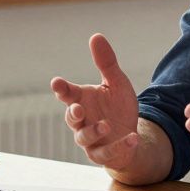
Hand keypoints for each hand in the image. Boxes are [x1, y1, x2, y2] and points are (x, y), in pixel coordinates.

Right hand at [51, 34, 140, 170]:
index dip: (61, 89)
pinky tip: (132, 138)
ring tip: (106, 124)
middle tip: (78, 108)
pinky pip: (107, 153)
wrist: (130, 135)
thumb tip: (96, 36)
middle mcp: (82, 120)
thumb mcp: (117, 83)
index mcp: (82, 100)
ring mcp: (90, 140)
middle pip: (71, 117)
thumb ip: (106, 63)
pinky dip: (120, 145)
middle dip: (73, 113)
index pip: (68, 93)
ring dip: (94, 131)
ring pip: (84, 137)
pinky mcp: (102, 154)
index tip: (57, 83)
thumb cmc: (118, 107)